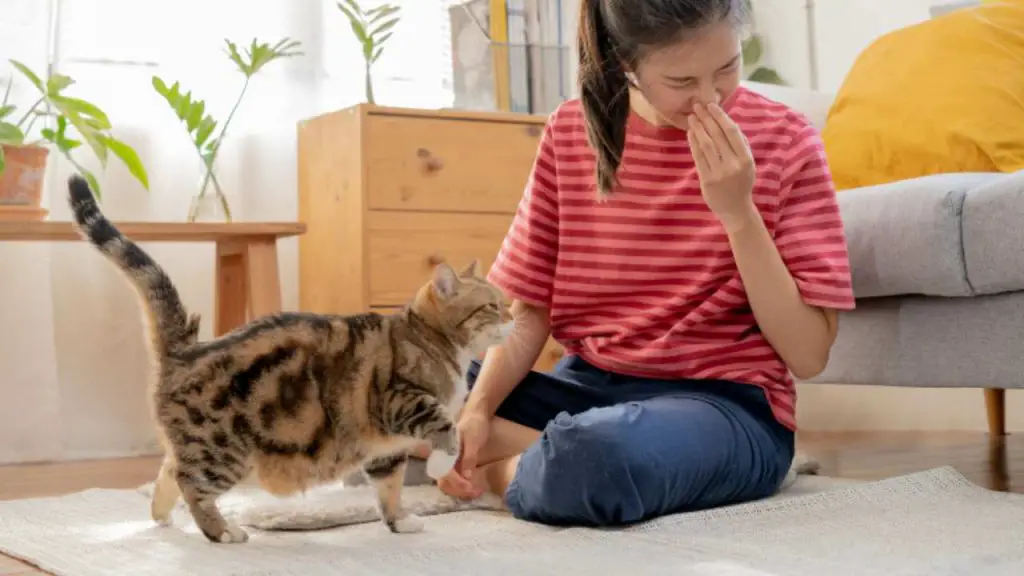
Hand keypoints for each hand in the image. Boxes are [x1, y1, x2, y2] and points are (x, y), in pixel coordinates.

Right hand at [436, 410, 489, 499]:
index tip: (470, 487)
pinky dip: (463, 487)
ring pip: (449, 484)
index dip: (457, 483)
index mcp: (444, 451)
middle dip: (458, 490)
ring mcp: (449, 462)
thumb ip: (469, 457)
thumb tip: (466, 476)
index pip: (445, 472)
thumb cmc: (474, 425)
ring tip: (476, 491)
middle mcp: (444, 458)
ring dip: (460, 491)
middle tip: (475, 492)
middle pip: (444, 482)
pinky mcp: (456, 465)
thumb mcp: (473, 440)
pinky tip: (474, 488)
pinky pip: (455, 480)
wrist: (477, 415)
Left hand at [687, 102, 758, 230]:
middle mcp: (733, 165)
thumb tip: (726, 122)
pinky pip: (698, 157)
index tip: (712, 106)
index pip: (732, 132)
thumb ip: (740, 145)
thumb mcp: (748, 164)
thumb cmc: (742, 183)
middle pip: (717, 136)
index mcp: (746, 159)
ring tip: (692, 117)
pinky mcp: (706, 180)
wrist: (735, 209)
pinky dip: (693, 143)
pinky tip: (690, 133)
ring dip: (698, 128)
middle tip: (697, 106)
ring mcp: (718, 173)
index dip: (720, 117)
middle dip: (706, 119)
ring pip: (706, 145)